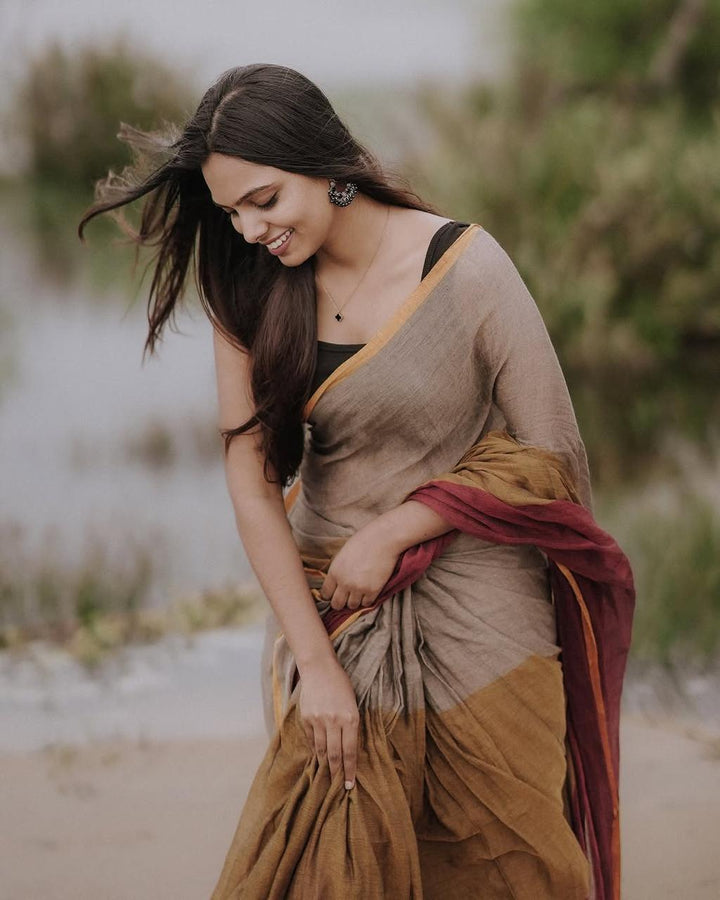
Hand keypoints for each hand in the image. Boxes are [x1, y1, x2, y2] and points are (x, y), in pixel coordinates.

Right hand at [299, 657, 358, 789]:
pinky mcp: (306, 718)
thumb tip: (348, 749)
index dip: (349, 771)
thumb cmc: (341, 685)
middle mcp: (334, 721)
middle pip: (335, 755)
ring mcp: (318, 720)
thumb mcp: (352, 704)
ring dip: (325, 764)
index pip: (350, 752)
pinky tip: (318, 756)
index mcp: (350, 718)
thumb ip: (350, 726)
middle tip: (338, 787)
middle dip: (337, 773)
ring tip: (327, 775)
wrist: (319, 668)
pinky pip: (311, 739)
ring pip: (321, 750)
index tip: (349, 785)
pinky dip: (315, 749)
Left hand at [320, 522, 401, 610]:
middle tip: (345, 598)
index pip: (325, 593)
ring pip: (352, 606)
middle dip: (340, 602)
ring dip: (354, 601)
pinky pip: (366, 604)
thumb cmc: (363, 541)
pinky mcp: (373, 590)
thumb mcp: (343, 554)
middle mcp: (344, 582)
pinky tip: (368, 591)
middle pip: (337, 604)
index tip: (334, 594)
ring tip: (358, 593)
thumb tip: (336, 582)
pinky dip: (367, 599)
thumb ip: (338, 570)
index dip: (329, 595)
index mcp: (334, 571)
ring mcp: (359, 588)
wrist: (384, 539)